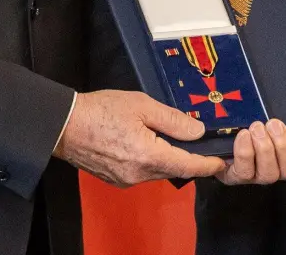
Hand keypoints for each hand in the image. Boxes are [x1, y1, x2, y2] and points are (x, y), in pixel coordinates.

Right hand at [53, 90, 225, 186]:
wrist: (64, 124)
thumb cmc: (100, 110)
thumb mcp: (142, 105)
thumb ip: (173, 120)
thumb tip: (197, 131)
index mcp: (148, 155)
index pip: (187, 166)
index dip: (207, 164)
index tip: (221, 162)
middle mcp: (138, 174)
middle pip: (173, 169)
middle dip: (186, 157)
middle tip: (195, 141)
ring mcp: (126, 179)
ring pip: (157, 171)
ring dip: (166, 158)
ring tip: (164, 136)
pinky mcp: (115, 179)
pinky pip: (141, 172)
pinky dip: (149, 160)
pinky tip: (143, 143)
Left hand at [214, 119, 285, 185]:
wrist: (220, 135)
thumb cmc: (251, 126)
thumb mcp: (269, 121)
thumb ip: (280, 123)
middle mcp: (276, 171)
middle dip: (283, 146)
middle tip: (273, 125)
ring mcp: (256, 177)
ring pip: (269, 174)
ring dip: (265, 148)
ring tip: (257, 128)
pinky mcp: (236, 177)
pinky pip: (245, 171)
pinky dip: (245, 152)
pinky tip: (243, 136)